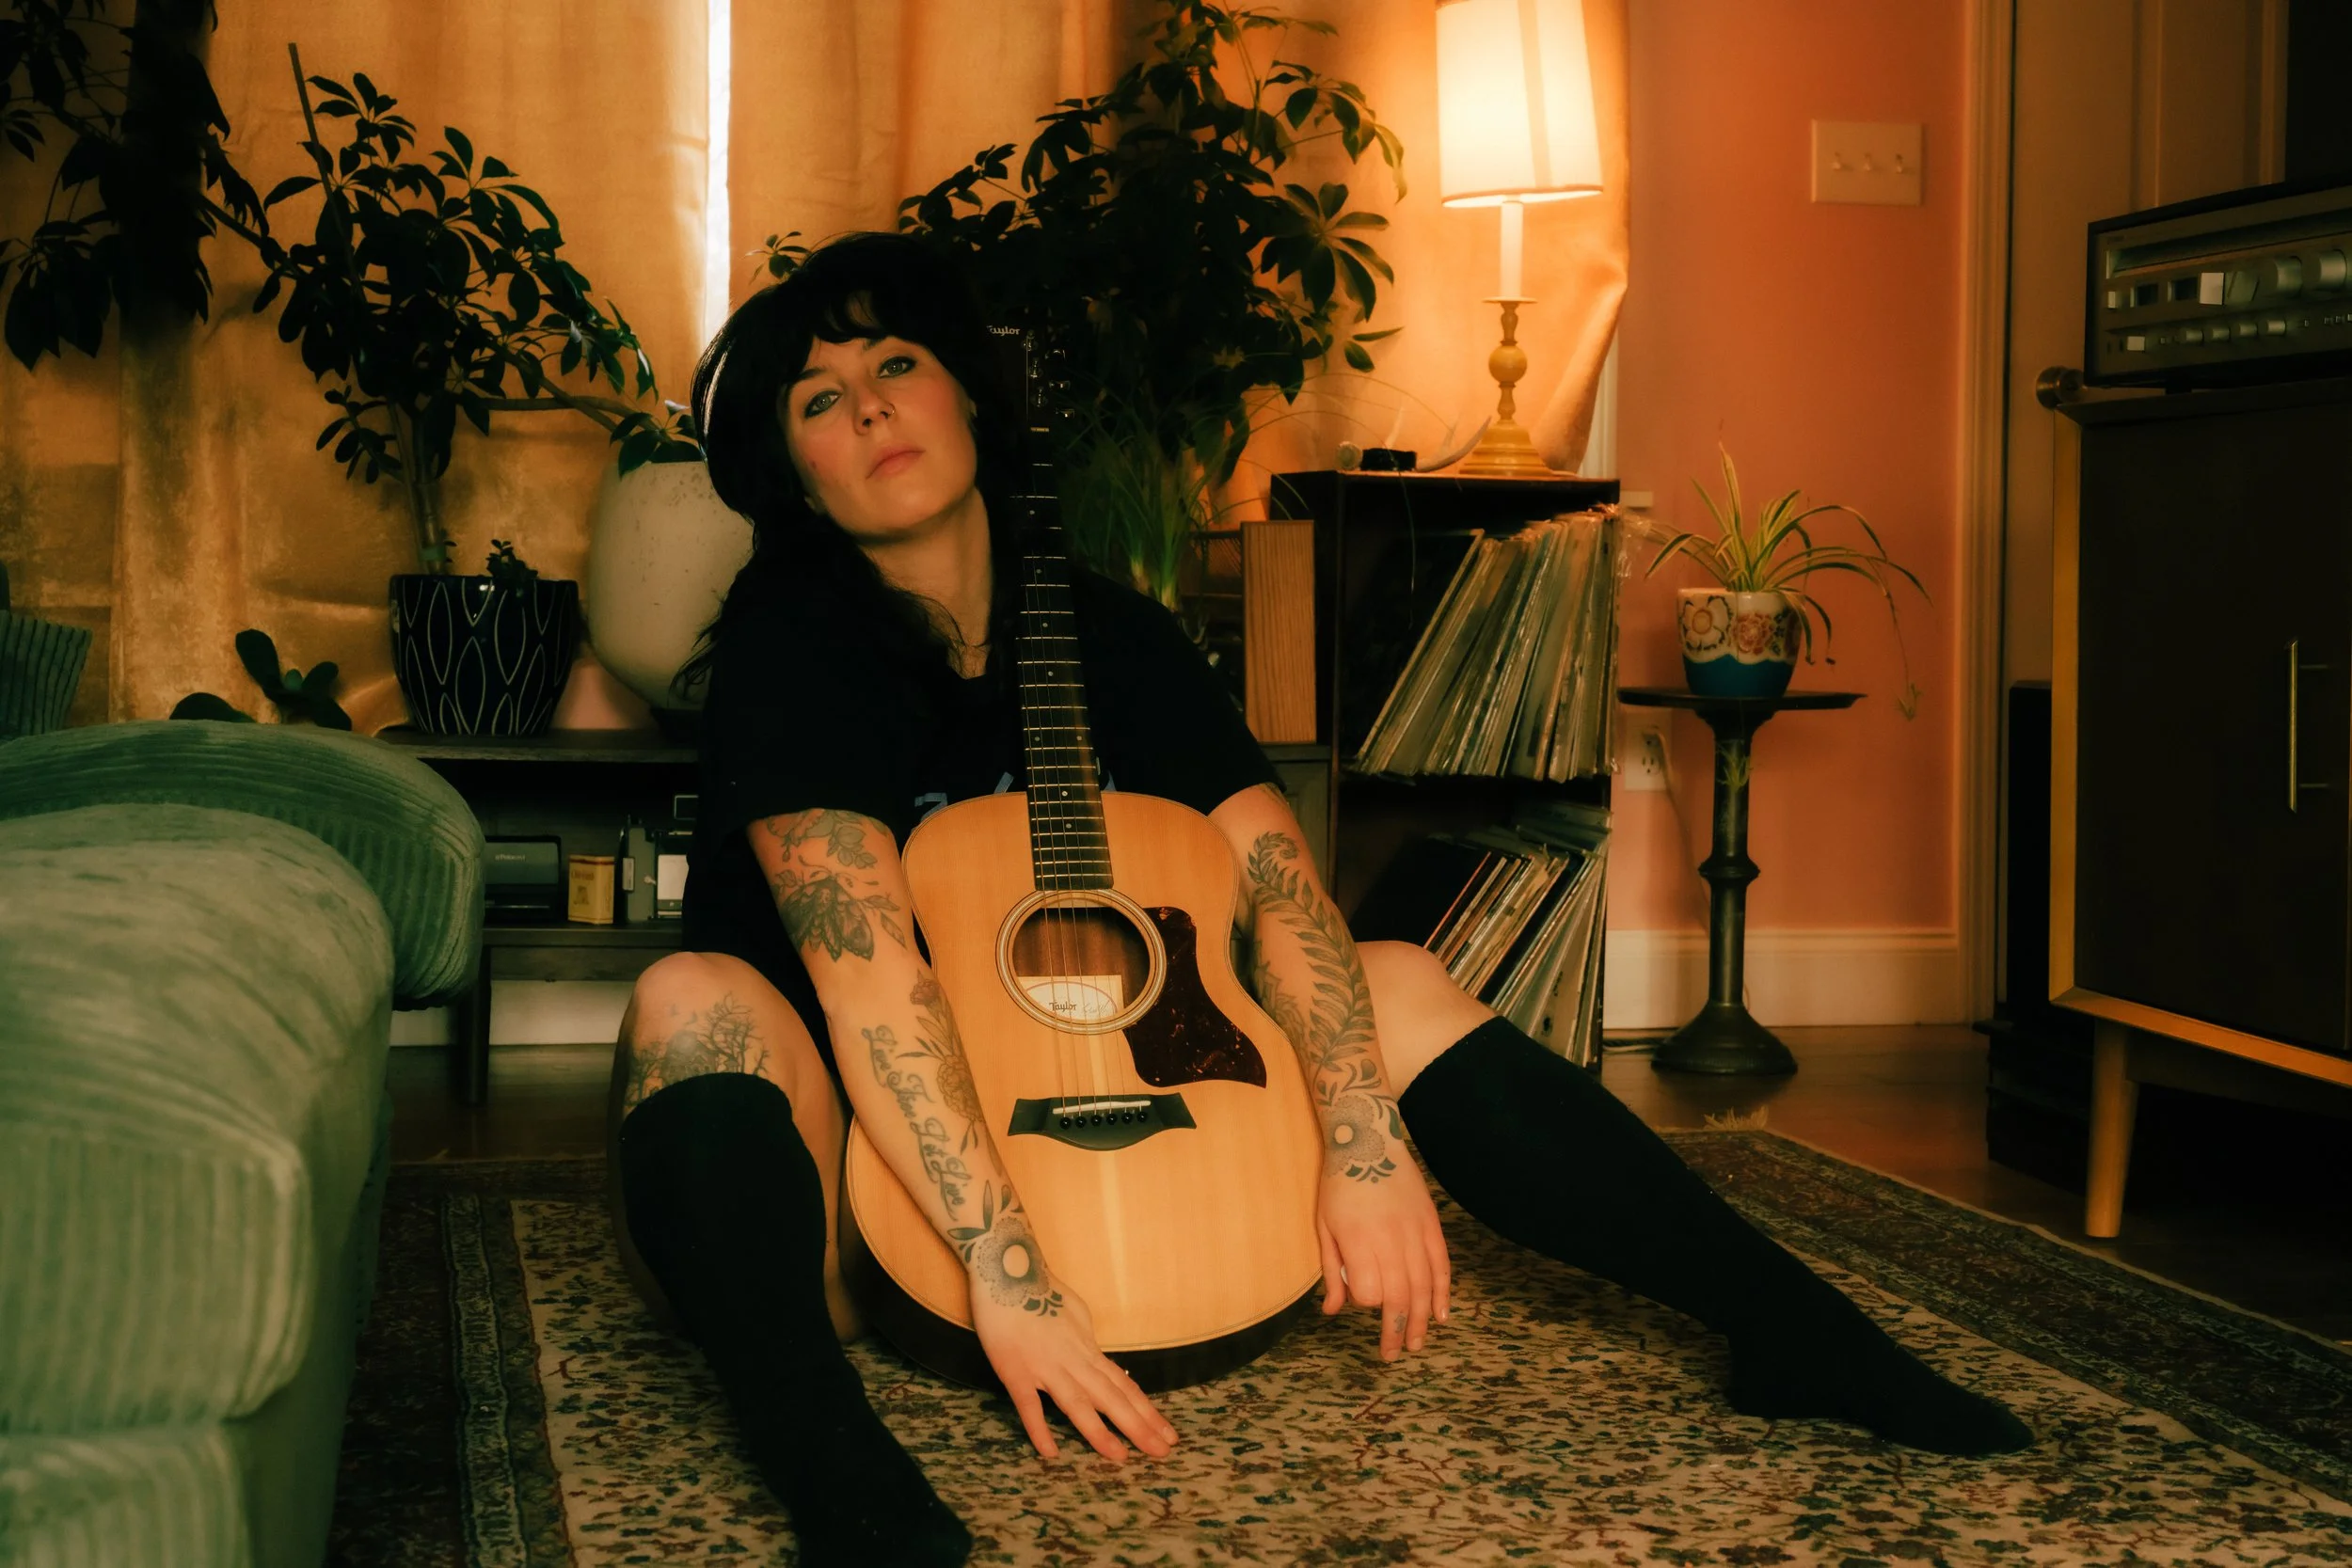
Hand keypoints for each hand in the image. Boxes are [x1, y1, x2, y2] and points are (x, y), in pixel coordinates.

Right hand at [968, 1268, 1177, 1463]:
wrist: (1008, 1269)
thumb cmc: (1041, 1289)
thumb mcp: (1077, 1313)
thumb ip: (1086, 1340)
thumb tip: (1095, 1355)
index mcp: (1087, 1349)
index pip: (1123, 1385)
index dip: (1146, 1411)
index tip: (1168, 1434)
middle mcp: (1073, 1361)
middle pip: (1111, 1398)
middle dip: (1138, 1426)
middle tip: (1162, 1453)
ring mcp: (1045, 1367)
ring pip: (1077, 1403)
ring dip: (1099, 1432)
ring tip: (1121, 1457)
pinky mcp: (1015, 1370)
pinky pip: (1029, 1404)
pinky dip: (1040, 1428)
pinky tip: (1051, 1453)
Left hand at [1315, 1148, 1451, 1361]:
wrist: (1369, 1140)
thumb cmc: (1339, 1185)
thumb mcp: (1323, 1225)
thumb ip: (1330, 1270)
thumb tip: (1332, 1311)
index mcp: (1358, 1240)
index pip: (1368, 1291)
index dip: (1365, 1302)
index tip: (1360, 1300)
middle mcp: (1390, 1240)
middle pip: (1399, 1296)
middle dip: (1397, 1330)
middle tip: (1394, 1353)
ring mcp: (1415, 1232)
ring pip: (1423, 1286)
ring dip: (1421, 1319)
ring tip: (1417, 1343)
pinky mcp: (1431, 1225)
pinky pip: (1441, 1266)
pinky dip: (1443, 1293)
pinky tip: (1441, 1316)